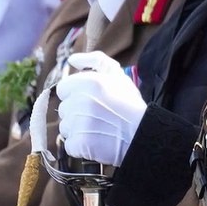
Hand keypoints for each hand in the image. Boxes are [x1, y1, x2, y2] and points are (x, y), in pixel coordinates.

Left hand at [57, 51, 146, 165]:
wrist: (143, 134)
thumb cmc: (130, 104)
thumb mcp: (117, 75)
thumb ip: (95, 61)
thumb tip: (72, 59)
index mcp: (87, 82)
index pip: (63, 89)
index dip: (75, 95)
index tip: (91, 101)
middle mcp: (80, 101)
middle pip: (64, 109)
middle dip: (77, 113)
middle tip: (98, 116)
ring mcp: (78, 123)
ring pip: (65, 127)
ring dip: (78, 130)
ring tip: (98, 130)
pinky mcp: (79, 143)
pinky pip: (70, 144)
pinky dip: (80, 146)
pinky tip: (96, 142)